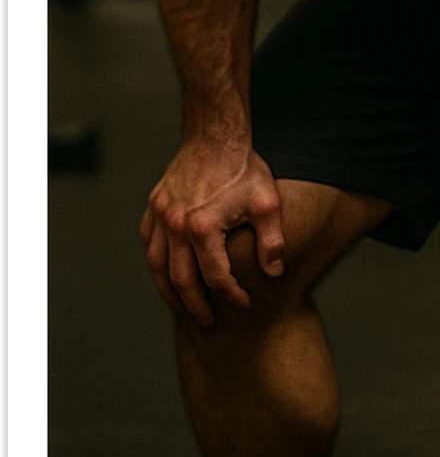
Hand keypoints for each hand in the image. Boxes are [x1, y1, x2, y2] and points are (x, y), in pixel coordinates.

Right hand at [139, 143, 284, 325]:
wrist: (216, 135)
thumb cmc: (244, 168)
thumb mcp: (267, 203)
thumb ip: (272, 240)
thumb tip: (274, 273)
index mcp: (203, 227)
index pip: (216, 276)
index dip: (231, 295)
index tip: (244, 303)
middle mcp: (176, 225)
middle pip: (181, 280)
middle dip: (196, 305)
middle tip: (208, 322)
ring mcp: (161, 215)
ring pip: (157, 265)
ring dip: (168, 291)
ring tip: (183, 308)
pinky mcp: (155, 205)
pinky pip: (148, 242)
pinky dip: (155, 262)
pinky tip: (165, 273)